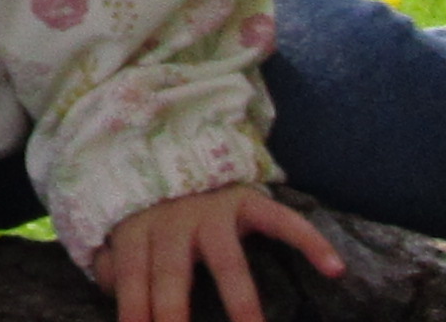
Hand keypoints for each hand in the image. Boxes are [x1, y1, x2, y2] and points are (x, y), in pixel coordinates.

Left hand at [92, 186, 341, 321]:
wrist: (173, 142)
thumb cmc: (149, 209)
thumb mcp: (121, 230)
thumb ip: (111, 265)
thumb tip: (112, 289)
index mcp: (137, 230)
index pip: (131, 278)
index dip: (134, 310)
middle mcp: (172, 220)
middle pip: (171, 271)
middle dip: (173, 309)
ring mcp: (212, 210)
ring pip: (226, 258)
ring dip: (240, 300)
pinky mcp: (247, 199)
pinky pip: (280, 219)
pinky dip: (308, 241)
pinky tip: (334, 268)